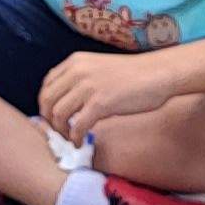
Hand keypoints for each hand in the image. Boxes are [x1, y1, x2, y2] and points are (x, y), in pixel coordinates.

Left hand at [38, 50, 181, 142]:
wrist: (158, 73)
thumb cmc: (134, 74)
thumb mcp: (99, 68)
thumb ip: (81, 80)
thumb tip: (67, 103)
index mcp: (75, 62)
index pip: (47, 85)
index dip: (46, 105)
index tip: (53, 118)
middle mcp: (77, 71)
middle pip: (47, 100)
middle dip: (49, 120)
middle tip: (59, 133)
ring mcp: (87, 86)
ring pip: (57, 114)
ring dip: (61, 131)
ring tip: (71, 139)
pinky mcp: (100, 103)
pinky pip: (77, 126)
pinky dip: (75, 138)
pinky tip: (80, 143)